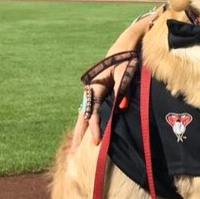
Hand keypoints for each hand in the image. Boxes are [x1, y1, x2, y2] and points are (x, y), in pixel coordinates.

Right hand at [70, 7, 160, 150]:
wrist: (123, 47)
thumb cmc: (125, 59)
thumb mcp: (125, 73)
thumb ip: (123, 89)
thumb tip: (121, 107)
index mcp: (95, 85)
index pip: (92, 111)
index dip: (94, 127)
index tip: (95, 141)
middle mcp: (91, 90)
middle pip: (83, 115)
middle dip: (79, 133)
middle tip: (74, 151)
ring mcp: (94, 92)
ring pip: (85, 113)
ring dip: (81, 129)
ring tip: (75, 146)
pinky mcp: (99, 93)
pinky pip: (91, 110)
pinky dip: (87, 122)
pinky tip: (86, 132)